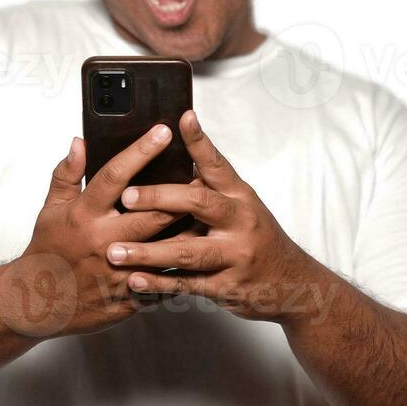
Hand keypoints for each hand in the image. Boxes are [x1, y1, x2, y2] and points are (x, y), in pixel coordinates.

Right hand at [0, 125, 183, 337]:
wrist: (39, 302)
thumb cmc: (48, 251)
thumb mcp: (50, 209)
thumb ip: (67, 174)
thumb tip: (80, 142)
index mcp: (85, 214)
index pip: (116, 175)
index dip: (141, 151)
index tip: (163, 132)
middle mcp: (103, 240)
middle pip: (153, 213)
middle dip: (181, 194)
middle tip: (204, 176)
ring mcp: (119, 270)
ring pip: (166, 247)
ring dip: (190, 230)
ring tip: (211, 213)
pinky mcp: (130, 295)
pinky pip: (164, 280)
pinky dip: (184, 267)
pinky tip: (201, 253)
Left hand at [105, 109, 329, 322]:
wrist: (292, 282)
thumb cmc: (257, 238)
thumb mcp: (242, 206)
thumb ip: (210, 188)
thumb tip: (172, 159)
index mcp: (240, 196)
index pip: (217, 164)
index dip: (200, 141)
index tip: (182, 119)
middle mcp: (239, 222)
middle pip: (199, 203)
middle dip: (159, 199)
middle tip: (125, 197)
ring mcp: (234, 255)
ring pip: (187, 251)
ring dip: (148, 252)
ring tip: (115, 251)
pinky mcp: (226, 286)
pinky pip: (187, 284)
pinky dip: (158, 283)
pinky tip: (134, 280)